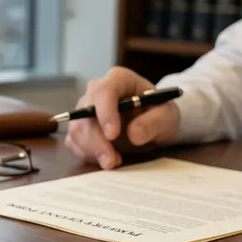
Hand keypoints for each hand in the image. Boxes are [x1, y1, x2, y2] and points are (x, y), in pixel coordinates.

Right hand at [64, 67, 179, 168]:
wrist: (152, 122)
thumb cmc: (158, 113)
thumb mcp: (166, 117)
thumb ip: (154, 123)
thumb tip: (134, 135)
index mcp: (118, 79)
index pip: (103, 91)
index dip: (105, 113)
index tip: (112, 135)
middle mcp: (96, 91)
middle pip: (85, 114)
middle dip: (96, 140)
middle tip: (111, 161)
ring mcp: (84, 109)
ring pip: (77, 130)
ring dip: (91, 150)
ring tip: (113, 162)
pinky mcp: (80, 127)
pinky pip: (74, 142)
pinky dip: (86, 154)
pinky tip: (104, 159)